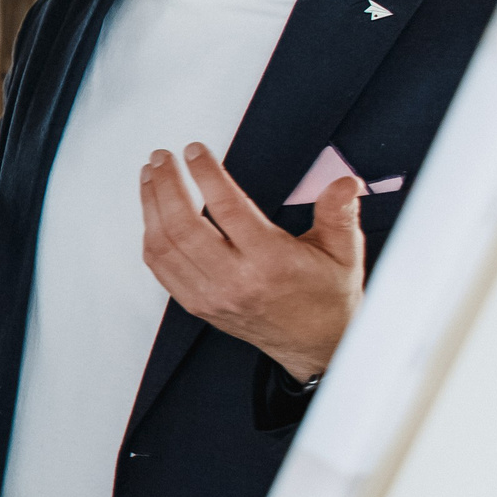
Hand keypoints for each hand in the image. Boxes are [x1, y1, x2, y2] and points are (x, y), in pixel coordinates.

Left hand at [140, 143, 364, 381]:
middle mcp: (236, 280)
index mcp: (272, 263)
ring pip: (165, 246)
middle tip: (163, 157)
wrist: (316, 344)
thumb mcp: (343, 252)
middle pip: (184, 226)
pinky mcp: (197, 304)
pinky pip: (160, 268)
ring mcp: (211, 295)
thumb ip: (338, 213)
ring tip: (151, 176)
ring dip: (151, 205)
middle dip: (167, 185)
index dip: (206, 175)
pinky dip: (151, 236)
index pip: (228, 209)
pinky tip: (152, 212)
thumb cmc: (327, 297)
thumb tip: (345, 183)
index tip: (195, 151)